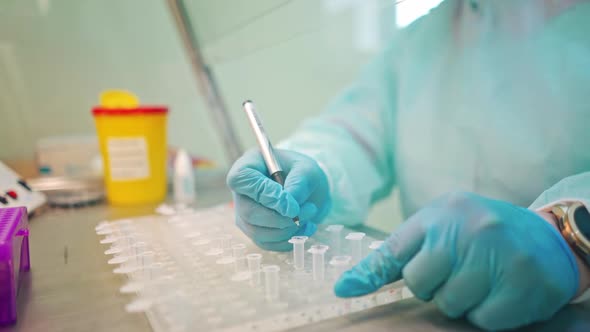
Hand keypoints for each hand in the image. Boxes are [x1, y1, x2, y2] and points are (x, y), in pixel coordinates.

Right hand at [227, 149, 330, 250]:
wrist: (305, 188)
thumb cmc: (300, 172)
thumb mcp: (306, 168)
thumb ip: (298, 182)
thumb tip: (290, 204)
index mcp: (247, 168)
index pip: (242, 180)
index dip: (264, 193)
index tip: (290, 204)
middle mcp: (241, 193)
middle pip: (249, 212)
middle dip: (282, 217)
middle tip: (309, 209)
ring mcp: (245, 215)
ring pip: (258, 232)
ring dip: (289, 229)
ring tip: (309, 214)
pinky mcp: (255, 232)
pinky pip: (267, 243)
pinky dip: (289, 239)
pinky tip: (305, 227)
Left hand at [334, 192, 578, 330]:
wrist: (547, 237)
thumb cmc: (482, 234)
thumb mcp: (442, 228)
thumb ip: (400, 254)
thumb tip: (346, 285)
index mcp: (441, 213)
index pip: (394, 249)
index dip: (368, 274)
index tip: (343, 290)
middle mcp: (467, 227)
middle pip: (419, 283)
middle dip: (433, 287)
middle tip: (457, 273)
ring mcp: (497, 252)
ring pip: (451, 305)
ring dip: (463, 301)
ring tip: (482, 279)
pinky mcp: (524, 280)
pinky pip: (483, 319)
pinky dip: (489, 314)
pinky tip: (502, 291)